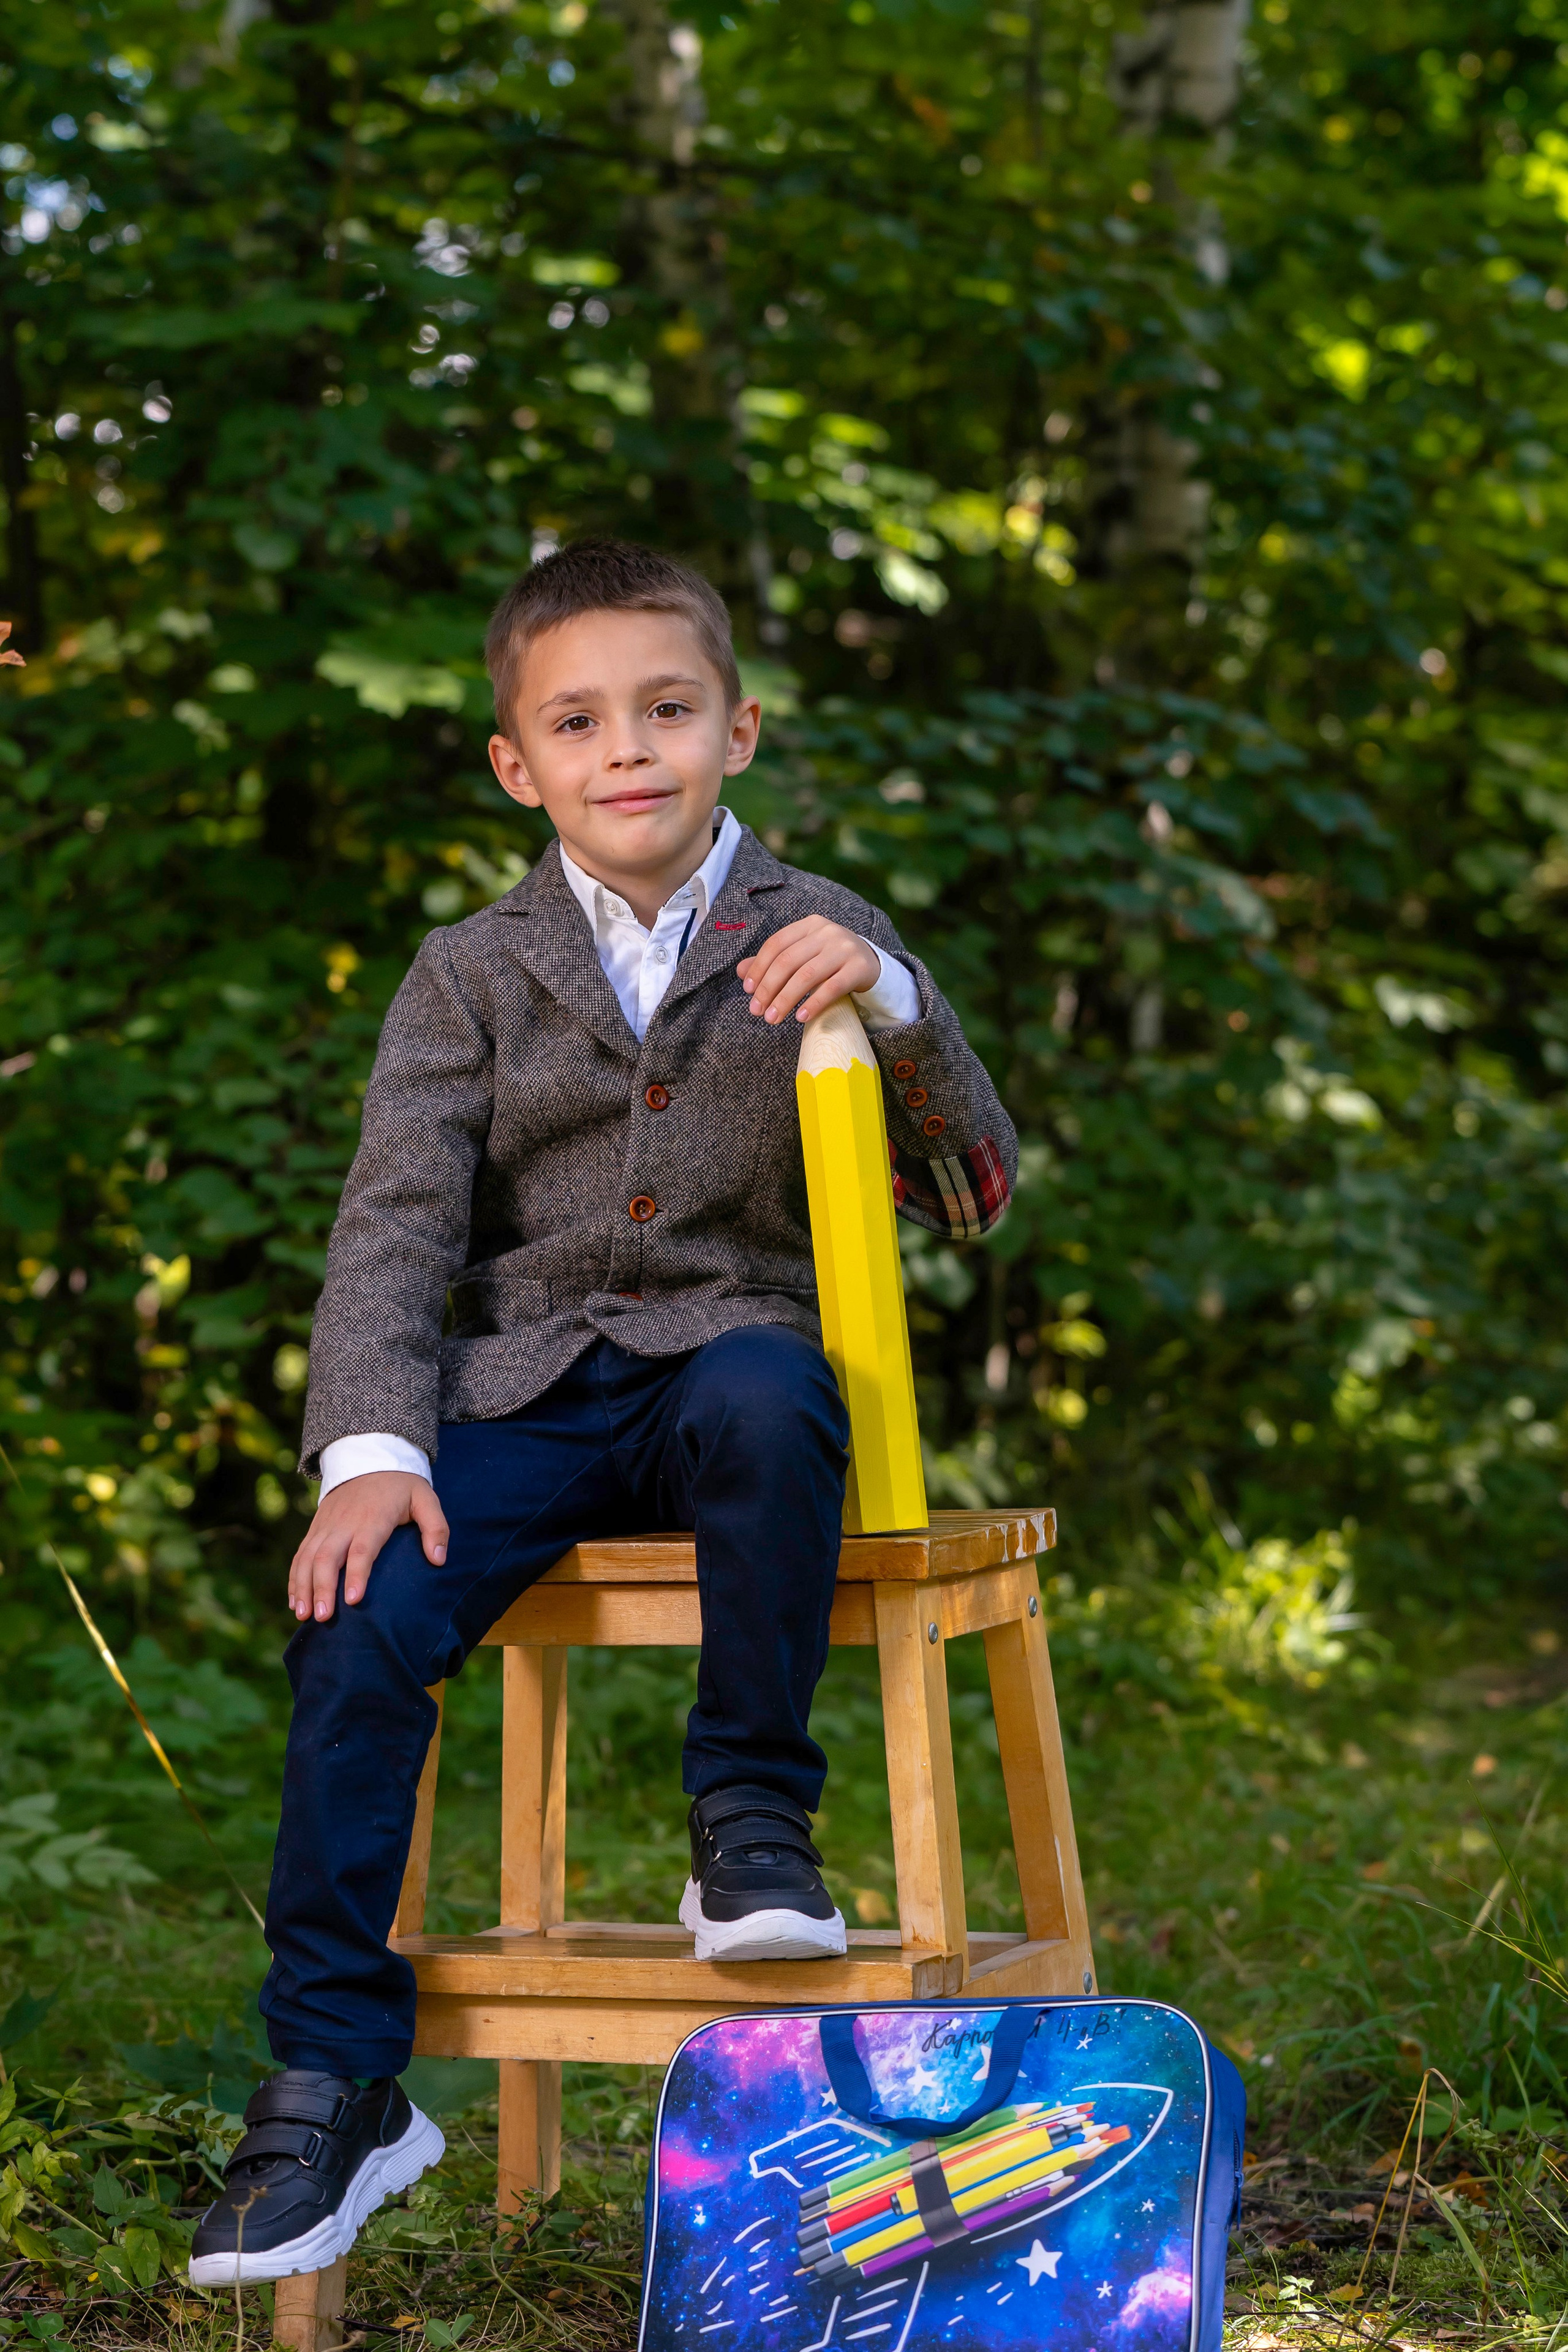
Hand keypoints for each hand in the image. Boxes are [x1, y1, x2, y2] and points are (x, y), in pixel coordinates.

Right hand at [287, 1471, 449, 1623]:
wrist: (368, 1455)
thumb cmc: (401, 1485)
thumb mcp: (425, 1498)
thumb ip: (435, 1527)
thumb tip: (439, 1560)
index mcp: (373, 1518)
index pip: (362, 1549)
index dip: (357, 1574)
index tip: (353, 1600)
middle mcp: (344, 1523)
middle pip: (327, 1557)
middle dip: (322, 1588)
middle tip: (322, 1617)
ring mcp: (326, 1525)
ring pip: (308, 1558)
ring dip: (303, 1587)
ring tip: (303, 1616)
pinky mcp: (316, 1528)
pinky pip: (300, 1554)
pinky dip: (295, 1578)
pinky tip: (295, 1602)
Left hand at [738, 917, 880, 1024]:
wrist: (870, 964)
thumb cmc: (829, 961)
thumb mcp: (803, 956)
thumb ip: (773, 962)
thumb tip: (740, 971)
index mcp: (809, 925)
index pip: (776, 944)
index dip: (759, 967)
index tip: (748, 990)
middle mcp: (827, 932)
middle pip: (788, 961)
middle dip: (768, 988)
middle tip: (757, 1011)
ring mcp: (844, 949)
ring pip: (807, 975)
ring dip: (785, 1000)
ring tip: (773, 1019)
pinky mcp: (859, 968)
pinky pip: (832, 988)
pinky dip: (813, 1004)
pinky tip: (800, 1018)